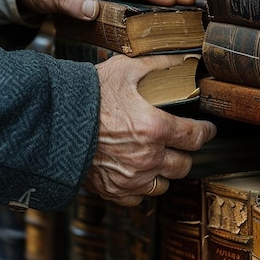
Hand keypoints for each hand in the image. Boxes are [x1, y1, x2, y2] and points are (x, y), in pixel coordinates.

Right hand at [85, 54, 216, 205]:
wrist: (53, 121)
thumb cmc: (88, 95)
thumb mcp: (125, 70)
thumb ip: (158, 66)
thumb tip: (182, 62)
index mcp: (155, 128)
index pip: (196, 137)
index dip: (206, 132)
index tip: (207, 129)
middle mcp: (148, 158)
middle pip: (184, 164)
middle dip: (184, 151)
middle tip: (177, 141)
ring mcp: (131, 178)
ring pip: (164, 184)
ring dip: (164, 171)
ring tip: (155, 156)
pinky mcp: (114, 190)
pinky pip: (140, 197)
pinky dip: (141, 186)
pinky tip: (135, 170)